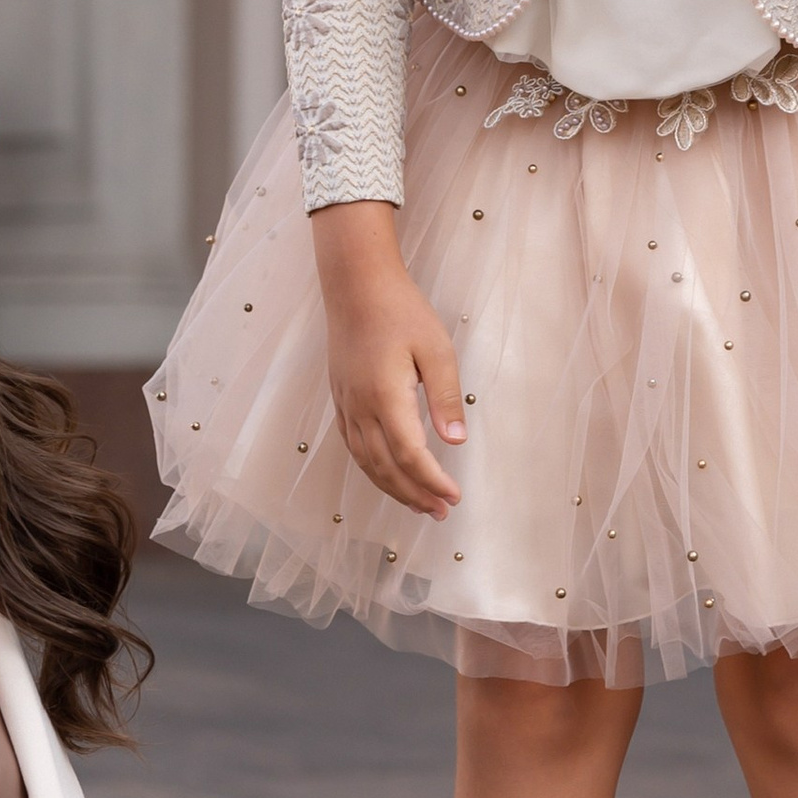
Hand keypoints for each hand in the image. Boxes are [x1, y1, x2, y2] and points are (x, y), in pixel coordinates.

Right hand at [310, 203, 462, 516]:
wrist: (356, 285)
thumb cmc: (401, 311)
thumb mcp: (436, 349)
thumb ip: (445, 398)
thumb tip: (455, 442)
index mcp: (385, 396)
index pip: (409, 455)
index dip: (431, 481)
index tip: (454, 497)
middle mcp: (360, 407)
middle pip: (385, 467)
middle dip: (414, 494)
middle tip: (440, 511)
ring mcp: (347, 405)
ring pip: (366, 462)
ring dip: (393, 488)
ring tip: (419, 504)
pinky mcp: (341, 399)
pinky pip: (354, 447)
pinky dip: (372, 470)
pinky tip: (388, 476)